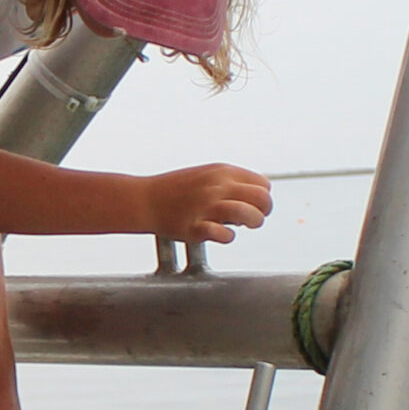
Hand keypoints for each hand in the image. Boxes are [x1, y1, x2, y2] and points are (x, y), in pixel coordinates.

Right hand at [142, 163, 273, 245]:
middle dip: (263, 212)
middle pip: (262, 198)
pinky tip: (220, 234)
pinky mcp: (195, 227)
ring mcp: (206, 206)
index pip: (263, 185)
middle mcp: (217, 187)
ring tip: (241, 226)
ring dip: (252, 223)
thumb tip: (257, 201)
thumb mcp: (208, 175)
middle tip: (252, 220)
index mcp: (223, 172)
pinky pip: (224, 235)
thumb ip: (232, 184)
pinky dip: (227, 237)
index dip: (261, 198)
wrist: (145, 199)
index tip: (251, 206)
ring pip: (248, 214)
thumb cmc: (178, 190)